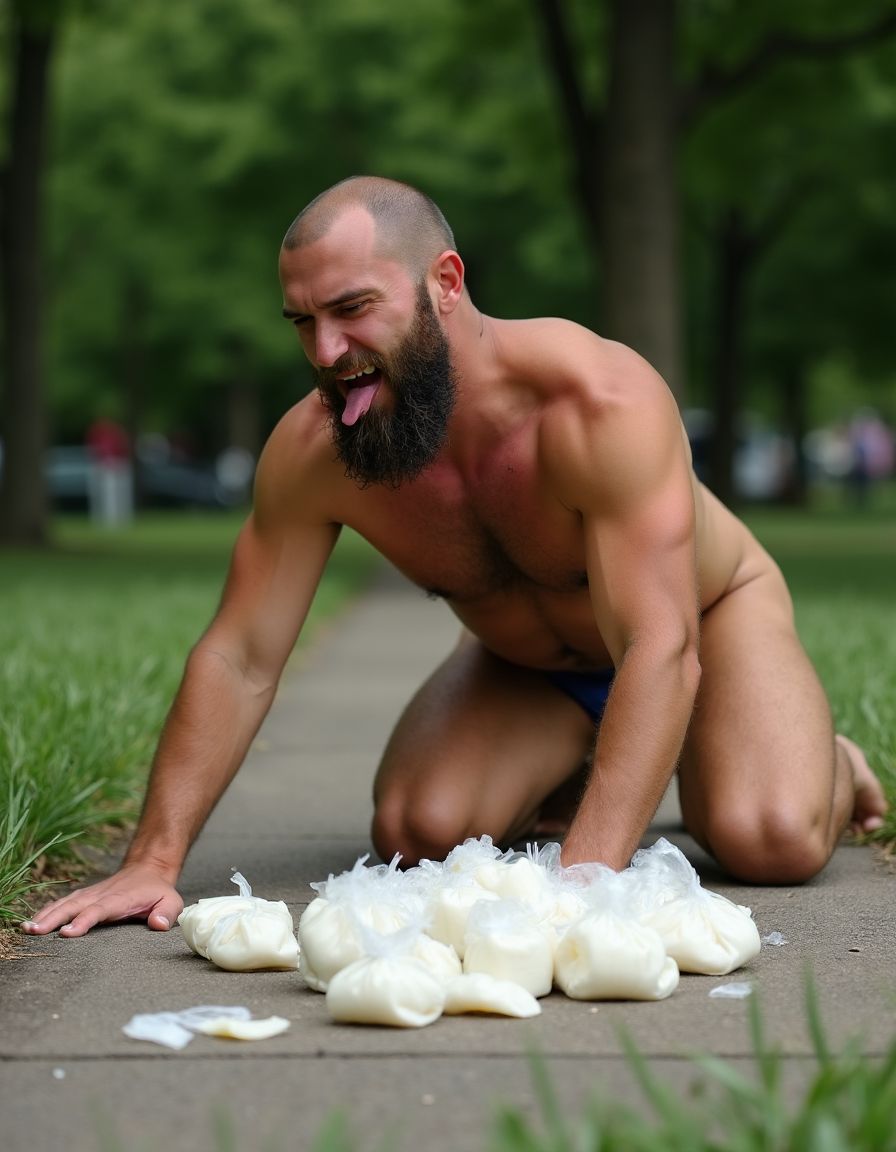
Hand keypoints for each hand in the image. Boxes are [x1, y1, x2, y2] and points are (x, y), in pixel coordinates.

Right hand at [19, 862, 183, 937]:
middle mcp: (102, 895)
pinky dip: (48, 910)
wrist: (148, 867)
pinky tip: (34, 921)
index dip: (83, 920)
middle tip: (35, 931)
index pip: (99, 910)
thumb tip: (157, 925)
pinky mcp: (86, 896)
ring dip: (46, 914)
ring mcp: (92, 894)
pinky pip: (64, 902)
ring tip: (28, 928)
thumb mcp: (172, 901)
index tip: (67, 933)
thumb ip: (166, 913)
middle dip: (54, 918)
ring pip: (65, 903)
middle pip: (75, 906)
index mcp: (120, 899)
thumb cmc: (158, 890)